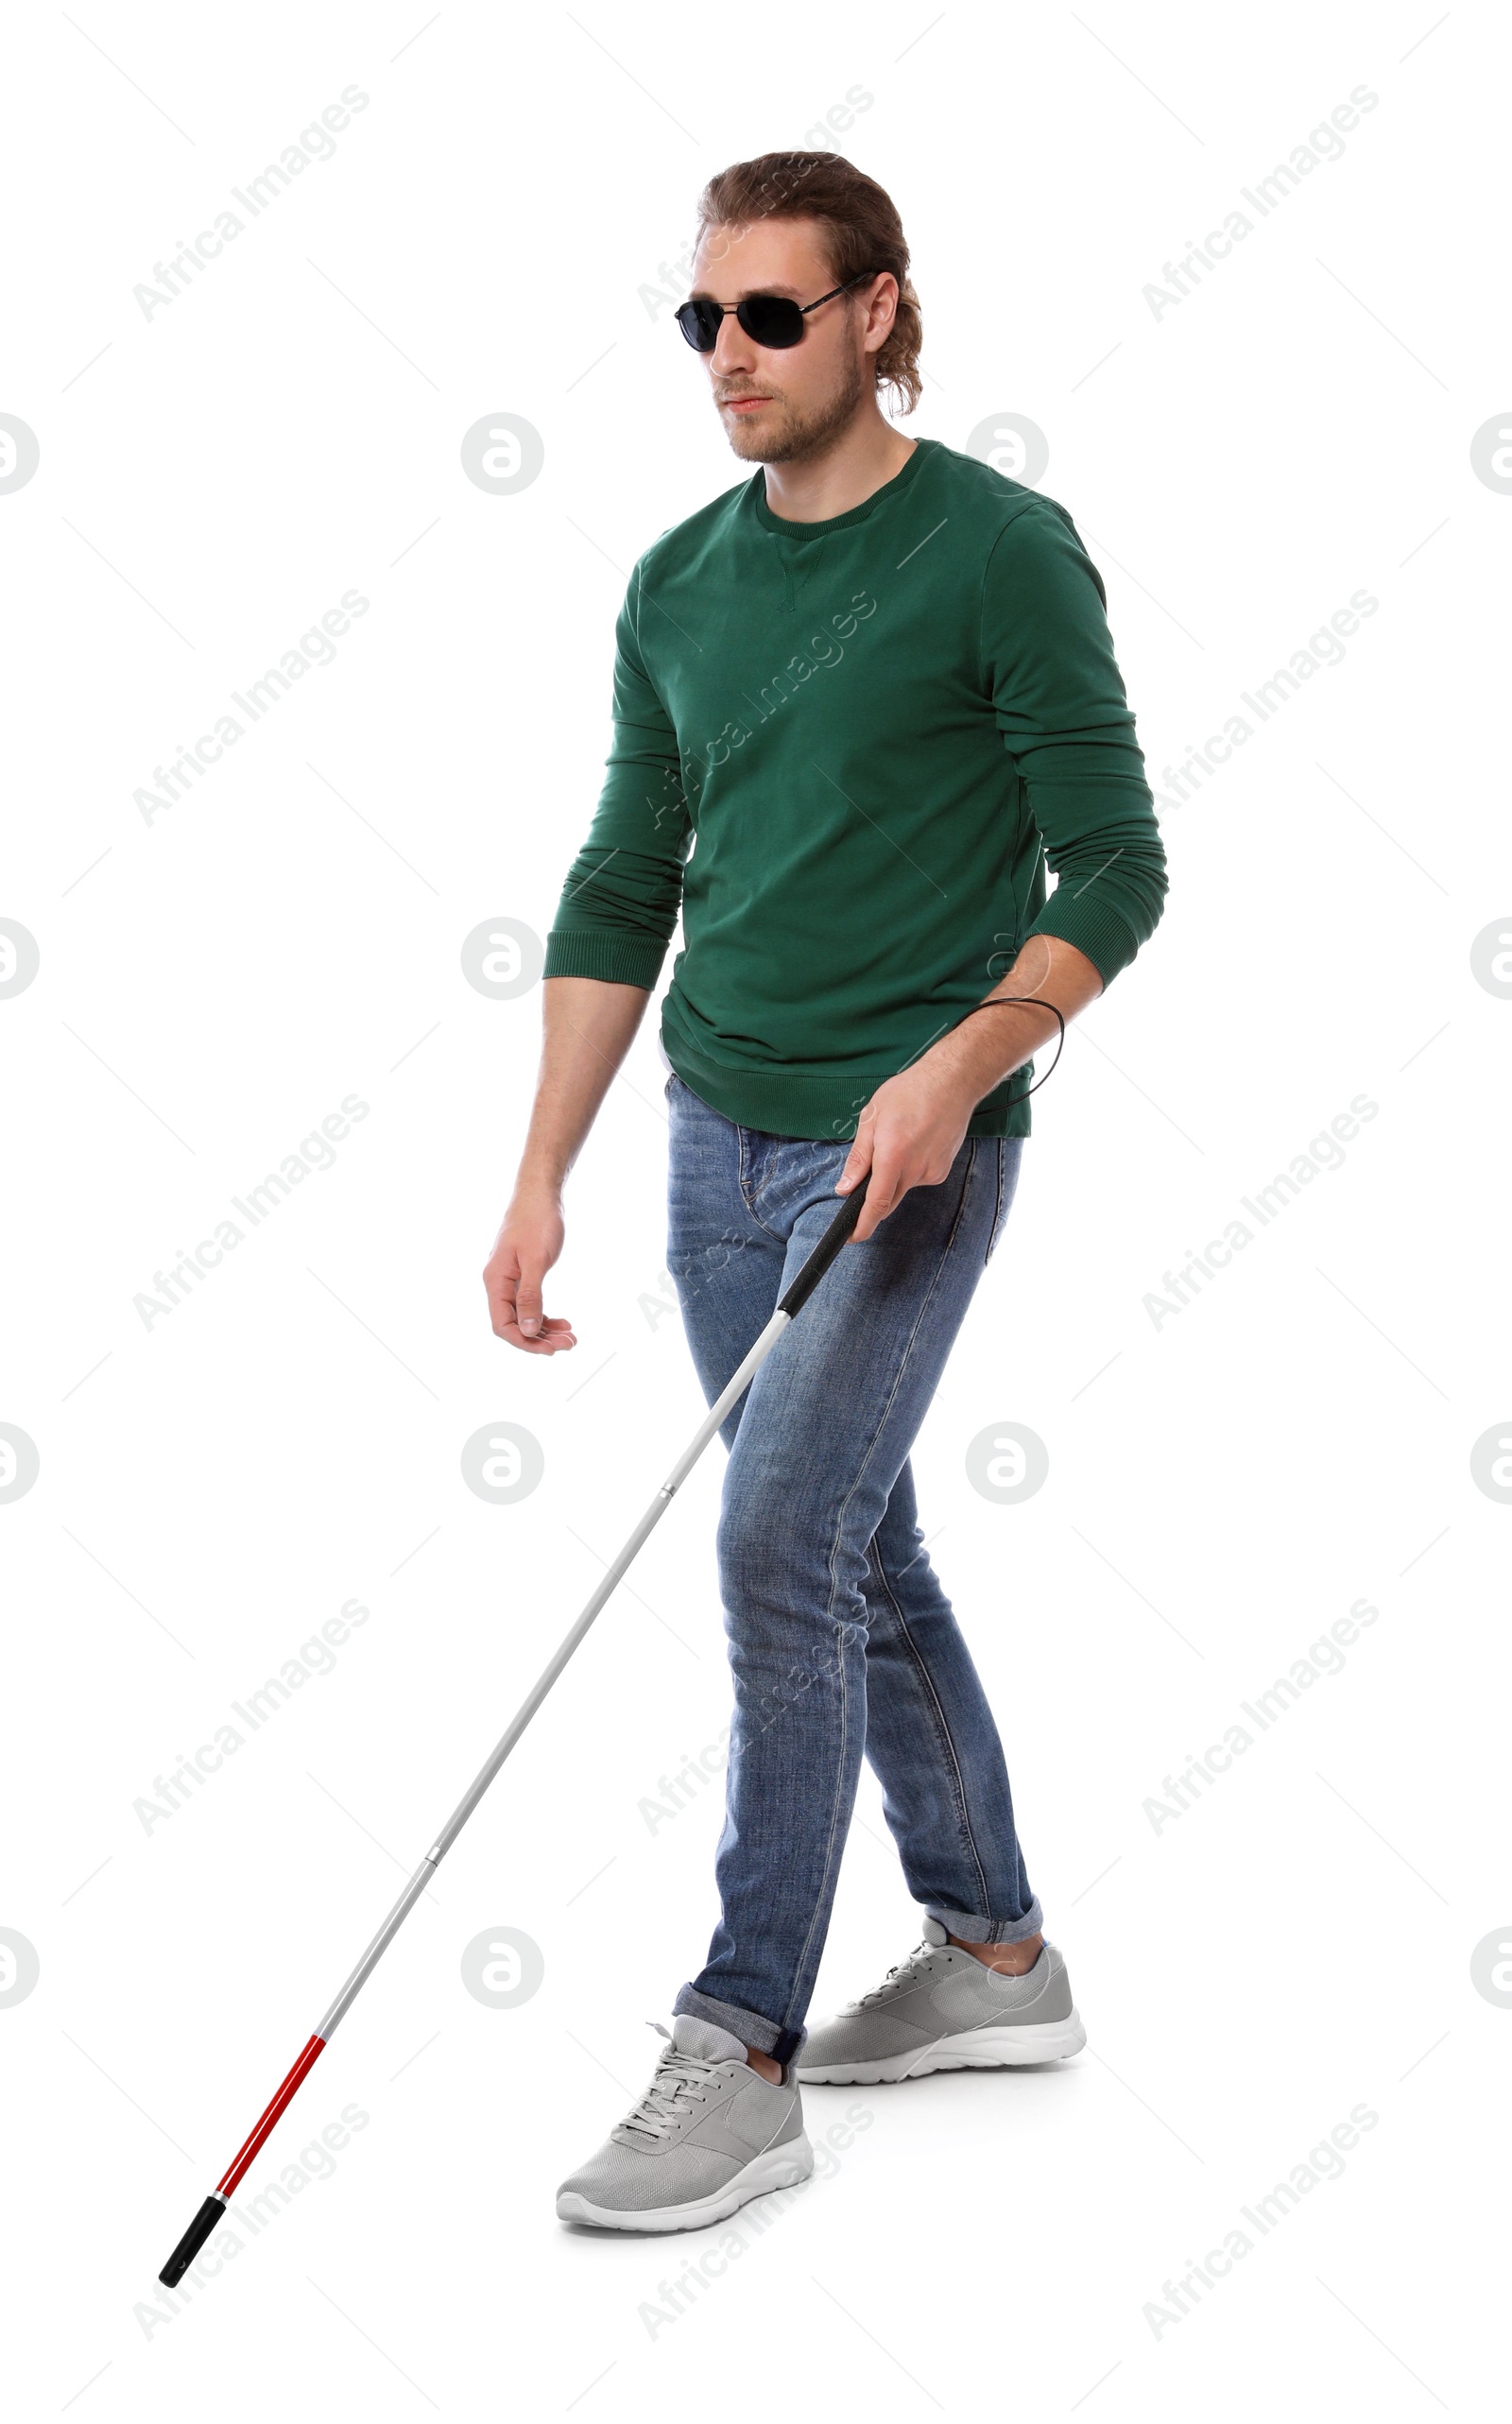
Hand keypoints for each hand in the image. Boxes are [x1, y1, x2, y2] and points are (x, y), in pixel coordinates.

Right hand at [484, 1184, 577, 1353]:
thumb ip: (530, 1295)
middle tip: (570, 1344)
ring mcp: (510, 1279)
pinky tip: (563, 1322)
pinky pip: (530, 1303)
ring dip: (545, 1329)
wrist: (540, 1194)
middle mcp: (499, 1283)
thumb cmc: (536, 1221)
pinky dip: (545, 1315)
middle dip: (540, 1339)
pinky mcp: (523, 1274)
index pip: (502, 1324)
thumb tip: (526, 1329)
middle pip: (513, 1324)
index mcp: (496, 1281)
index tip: (551, 1350)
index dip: (524, 1341)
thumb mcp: (536, 1260)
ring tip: (571, 1337)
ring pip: (523, 1316)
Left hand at [835, 1058, 976, 1242]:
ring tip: (897, 1141)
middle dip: (873, 1200)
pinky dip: (908, 1169)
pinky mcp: (942, 1170)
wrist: (952, 1083)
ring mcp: (932, 1172)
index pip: (875, 1204)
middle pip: (888, 1201)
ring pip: (902, 1188)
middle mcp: (915, 1170)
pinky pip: (917, 1179)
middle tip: (863, 1180)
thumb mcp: (871, 1119)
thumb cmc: (909, 1093)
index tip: (852, 1237)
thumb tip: (844, 1188)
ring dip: (892, 1177)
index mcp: (893, 1156)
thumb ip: (858, 1158)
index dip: (862, 1225)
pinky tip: (913, 1143)